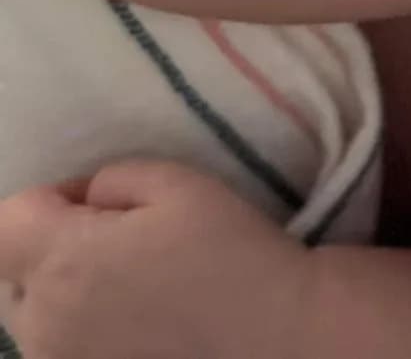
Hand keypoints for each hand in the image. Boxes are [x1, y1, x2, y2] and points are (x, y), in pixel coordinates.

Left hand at [0, 161, 311, 358]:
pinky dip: (81, 330)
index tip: (96, 204)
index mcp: (63, 263)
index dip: (49, 201)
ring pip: (33, 316)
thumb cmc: (229, 253)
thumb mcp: (178, 183)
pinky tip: (134, 322)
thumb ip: (112, 180)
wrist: (272, 337)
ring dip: (63, 293)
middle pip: (13, 272)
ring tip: (127, 286)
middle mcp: (44, 325)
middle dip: (51, 248)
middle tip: (116, 242)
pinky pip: (60, 348)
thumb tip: (85, 201)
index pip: (7, 221)